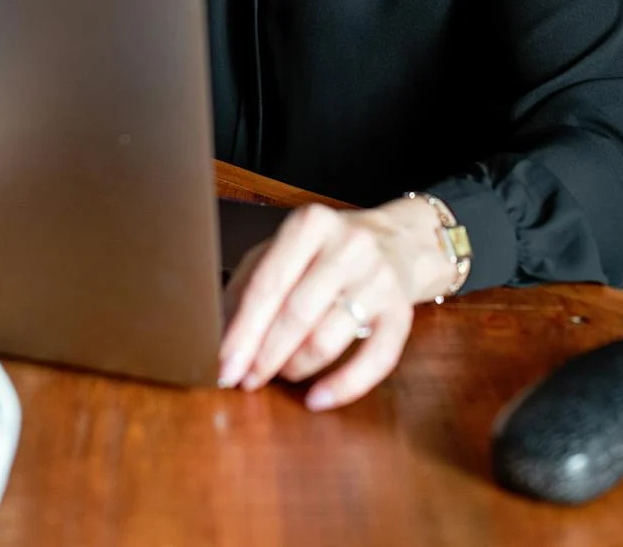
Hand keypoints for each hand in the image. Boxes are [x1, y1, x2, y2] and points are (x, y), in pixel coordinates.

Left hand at [218, 203, 417, 411]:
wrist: (396, 242)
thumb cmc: (325, 251)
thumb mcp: (282, 250)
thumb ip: (249, 285)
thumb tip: (221, 337)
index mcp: (310, 224)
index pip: (269, 283)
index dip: (243, 331)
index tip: (225, 366)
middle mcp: (348, 246)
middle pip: (297, 313)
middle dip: (264, 356)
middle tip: (246, 379)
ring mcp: (379, 278)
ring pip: (328, 338)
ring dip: (295, 368)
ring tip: (281, 374)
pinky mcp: (401, 312)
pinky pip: (374, 360)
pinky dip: (343, 387)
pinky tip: (317, 399)